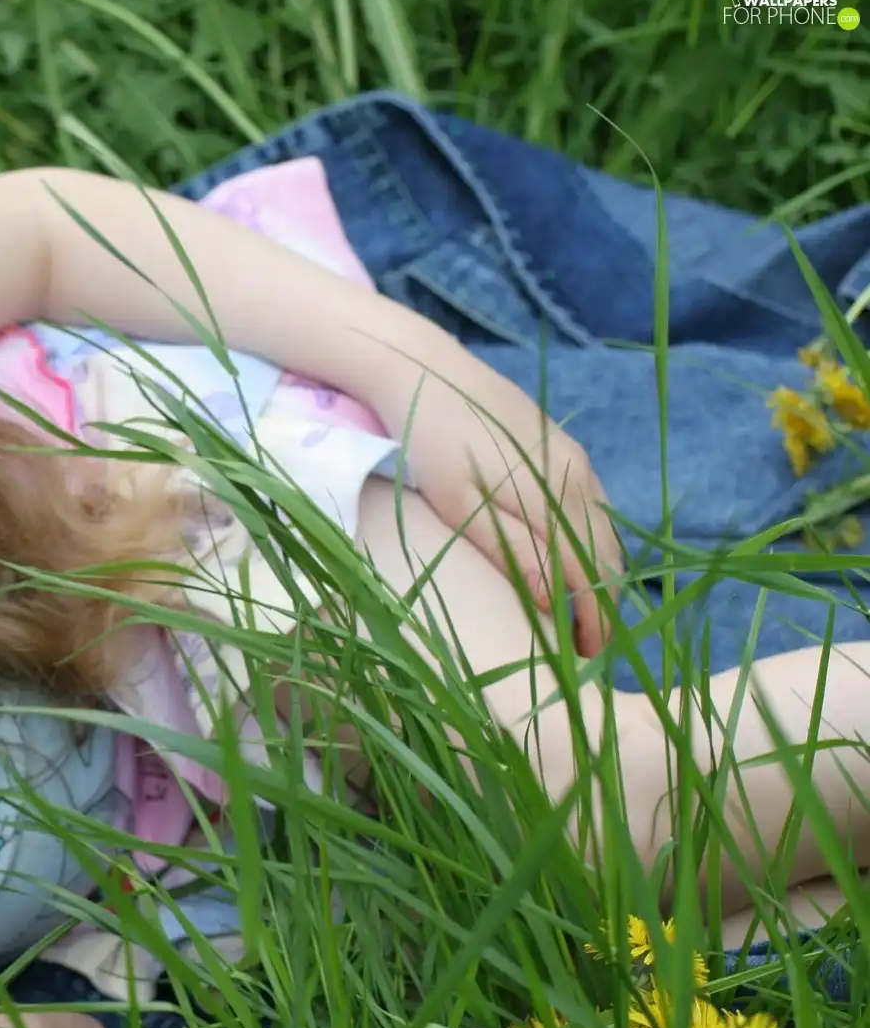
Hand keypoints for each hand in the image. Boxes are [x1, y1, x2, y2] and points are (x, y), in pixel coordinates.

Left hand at [394, 363, 621, 657]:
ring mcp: (573, 456)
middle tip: (586, 645)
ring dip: (599, 570)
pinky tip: (574, 554)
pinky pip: (592, 501)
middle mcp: (577, 475)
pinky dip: (591, 536)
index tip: (588, 658)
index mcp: (556, 496)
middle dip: (601, 602)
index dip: (592, 619)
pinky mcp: (561, 443)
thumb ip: (511, 550)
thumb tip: (552, 600)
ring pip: (603, 526)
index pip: (590, 573)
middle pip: (605, 553)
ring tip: (583, 610)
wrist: (422, 369)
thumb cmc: (430, 443)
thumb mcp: (460, 505)